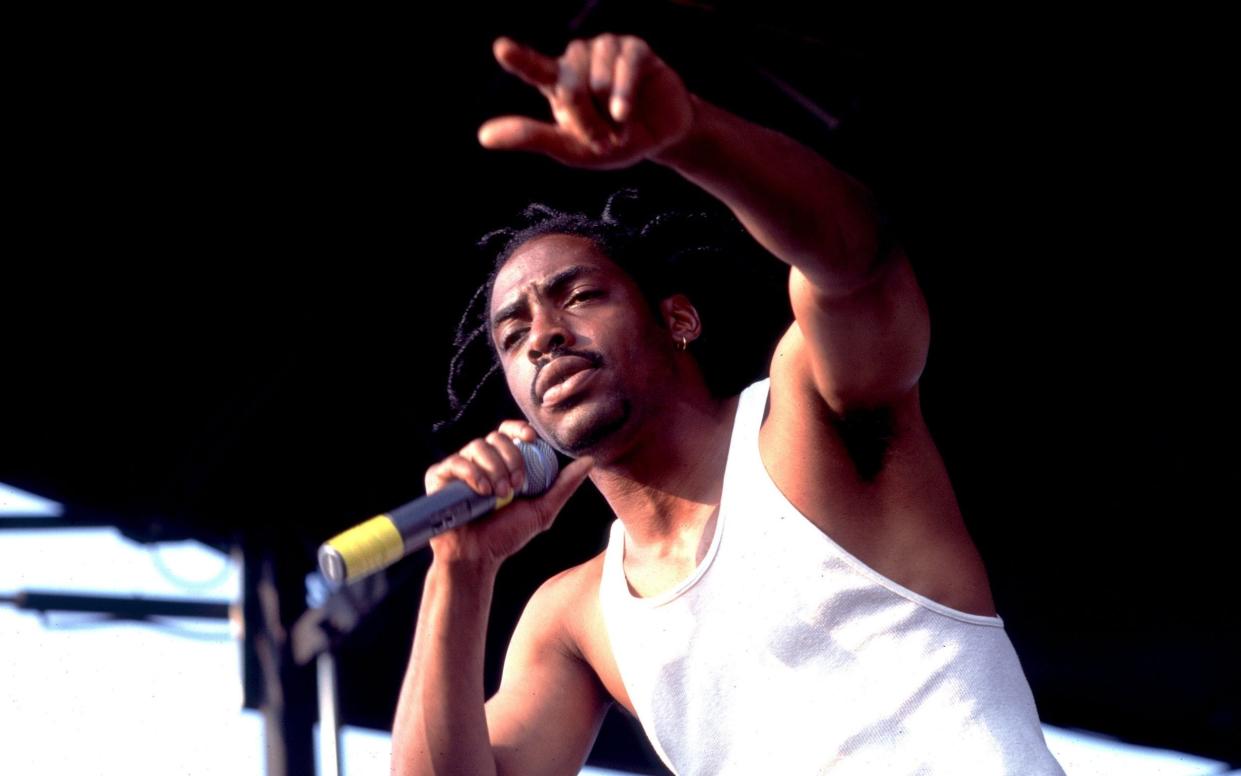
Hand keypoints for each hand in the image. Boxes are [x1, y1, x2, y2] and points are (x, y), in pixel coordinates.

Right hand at [423, 419, 593, 565]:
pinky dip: (471, 473)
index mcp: (500, 463)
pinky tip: (482, 491)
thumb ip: (564, 485)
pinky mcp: (438, 478)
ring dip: (494, 469)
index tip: (532, 439)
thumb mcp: (542, 510)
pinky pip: (454, 462)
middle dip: (511, 458)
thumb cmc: (507, 535)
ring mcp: (457, 468)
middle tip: (516, 486)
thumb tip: (590, 461)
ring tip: (500, 495)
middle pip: (495, 437)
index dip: (519, 429)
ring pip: (476, 446)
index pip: (508, 432)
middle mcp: (479, 461)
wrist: (478, 557)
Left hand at [478, 34, 694, 168]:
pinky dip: (625, 97)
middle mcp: (578, 60)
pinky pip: (626, 69)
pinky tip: (626, 114)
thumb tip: (482, 136)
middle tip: (603, 136)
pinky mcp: (634, 49)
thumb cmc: (613, 142)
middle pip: (571, 89)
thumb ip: (532, 137)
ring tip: (620, 120)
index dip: (520, 58)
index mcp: (557, 82)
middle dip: (588, 122)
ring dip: (610, 112)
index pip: (535, 68)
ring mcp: (606, 50)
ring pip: (597, 81)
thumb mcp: (572, 149)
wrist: (660, 138)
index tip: (502, 48)